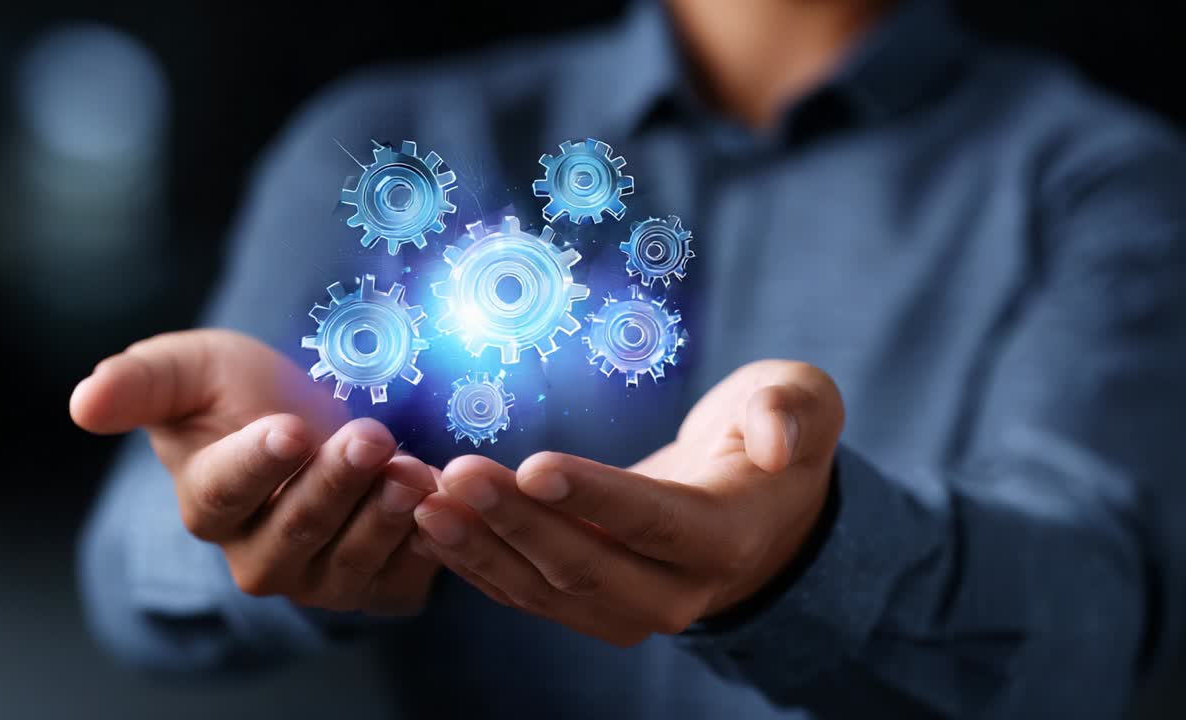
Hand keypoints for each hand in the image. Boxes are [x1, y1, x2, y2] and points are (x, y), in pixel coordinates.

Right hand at [70, 329, 439, 615]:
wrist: (323, 417)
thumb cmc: (245, 392)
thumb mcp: (194, 367)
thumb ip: (141, 382)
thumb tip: (80, 403)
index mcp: (208, 502)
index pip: (223, 495)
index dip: (256, 466)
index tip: (288, 428)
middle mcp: (258, 554)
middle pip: (294, 532)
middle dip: (334, 484)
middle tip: (368, 436)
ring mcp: (319, 577)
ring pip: (348, 563)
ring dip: (383, 516)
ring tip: (412, 469)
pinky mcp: (377, 587)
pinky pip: (400, 582)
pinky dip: (424, 546)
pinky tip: (440, 501)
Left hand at [412, 360, 843, 644]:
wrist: (755, 510)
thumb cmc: (770, 441)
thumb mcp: (803, 404)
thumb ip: (793, 413)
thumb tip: (776, 440)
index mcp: (726, 536)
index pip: (654, 521)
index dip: (595, 498)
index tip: (534, 466)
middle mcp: (677, 589)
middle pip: (586, 565)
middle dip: (517, 522)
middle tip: (456, 475)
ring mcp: (629, 609)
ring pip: (544, 589)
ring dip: (480, 547)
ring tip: (425, 501)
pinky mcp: (589, 606)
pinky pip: (525, 592)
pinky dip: (474, 561)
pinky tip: (429, 524)